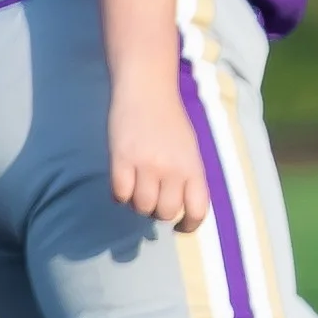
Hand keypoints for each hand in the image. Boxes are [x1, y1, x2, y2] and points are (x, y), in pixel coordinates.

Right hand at [110, 80, 208, 232]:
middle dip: (157, 212)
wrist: (146, 89)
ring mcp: (147, 165)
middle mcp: (173, 169)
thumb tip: (178, 207)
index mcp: (193, 167)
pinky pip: (120, 194)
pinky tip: (122, 180)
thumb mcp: (189, 149)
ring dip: (137, 203)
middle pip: (165, 213)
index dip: (189, 226)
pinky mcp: (122, 159)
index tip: (180, 228)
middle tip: (152, 197)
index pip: (197, 210)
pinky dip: (120, 194)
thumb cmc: (170, 120)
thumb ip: (187, 177)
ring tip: (136, 187)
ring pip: (141, 207)